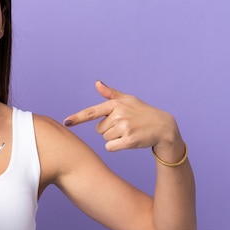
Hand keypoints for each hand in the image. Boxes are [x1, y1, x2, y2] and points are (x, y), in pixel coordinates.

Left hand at [63, 80, 178, 151]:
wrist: (163, 127)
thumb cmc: (143, 112)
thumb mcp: (128, 100)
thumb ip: (111, 93)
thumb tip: (97, 83)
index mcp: (115, 104)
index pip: (92, 112)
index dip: (78, 118)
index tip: (66, 123)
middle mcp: (118, 115)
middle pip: (99, 130)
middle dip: (109, 130)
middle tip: (125, 125)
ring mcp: (124, 128)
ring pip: (105, 139)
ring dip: (115, 138)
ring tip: (129, 131)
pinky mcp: (129, 140)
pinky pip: (110, 147)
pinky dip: (116, 147)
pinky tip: (128, 141)